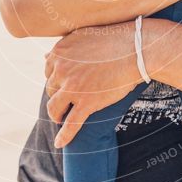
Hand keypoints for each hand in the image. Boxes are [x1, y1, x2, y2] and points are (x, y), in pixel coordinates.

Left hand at [45, 22, 141, 147]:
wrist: (136, 50)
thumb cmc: (114, 40)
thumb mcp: (83, 37)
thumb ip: (64, 49)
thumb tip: (45, 57)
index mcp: (60, 53)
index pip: (49, 71)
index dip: (57, 79)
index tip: (65, 84)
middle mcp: (62, 70)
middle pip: (51, 89)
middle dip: (59, 94)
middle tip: (69, 99)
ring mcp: (73, 88)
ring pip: (54, 108)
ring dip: (56, 114)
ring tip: (61, 118)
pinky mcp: (86, 103)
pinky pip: (71, 124)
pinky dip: (64, 136)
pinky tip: (60, 144)